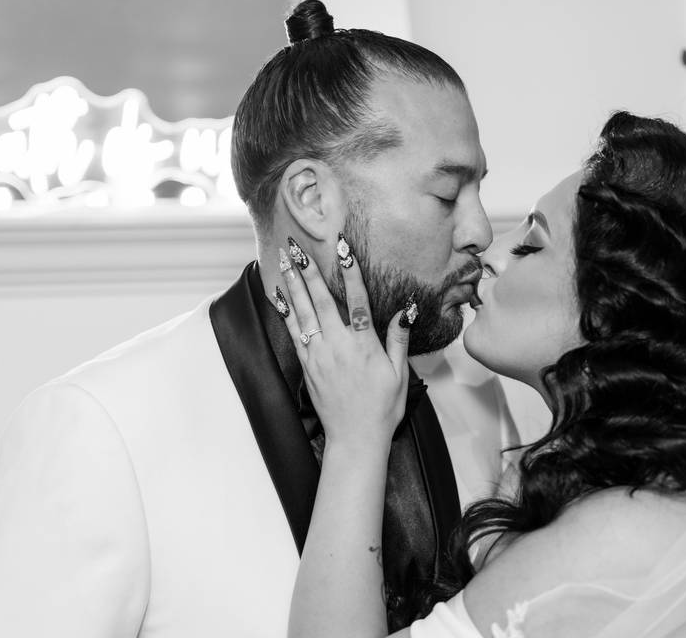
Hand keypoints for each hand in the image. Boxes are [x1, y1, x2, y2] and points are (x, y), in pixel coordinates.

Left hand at [276, 234, 414, 450]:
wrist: (355, 439)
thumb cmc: (382, 408)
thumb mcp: (400, 374)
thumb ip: (398, 339)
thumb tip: (406, 309)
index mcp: (364, 345)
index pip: (356, 300)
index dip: (350, 272)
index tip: (342, 248)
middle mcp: (339, 345)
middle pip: (321, 300)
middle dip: (308, 270)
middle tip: (295, 247)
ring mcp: (319, 355)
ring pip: (303, 313)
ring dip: (293, 284)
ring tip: (283, 261)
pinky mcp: (308, 366)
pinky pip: (294, 333)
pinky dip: (286, 312)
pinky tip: (279, 295)